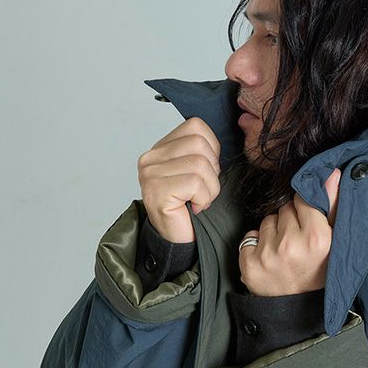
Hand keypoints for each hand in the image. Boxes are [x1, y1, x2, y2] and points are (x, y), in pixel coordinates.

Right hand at [136, 117, 221, 243]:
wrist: (177, 242)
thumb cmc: (191, 209)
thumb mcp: (196, 173)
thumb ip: (200, 152)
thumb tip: (216, 143)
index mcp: (160, 148)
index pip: (196, 126)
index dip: (212, 150)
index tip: (205, 174)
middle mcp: (150, 158)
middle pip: (199, 143)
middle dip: (213, 171)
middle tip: (202, 191)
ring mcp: (150, 174)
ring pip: (200, 164)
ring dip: (210, 188)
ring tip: (199, 201)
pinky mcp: (156, 191)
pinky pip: (196, 183)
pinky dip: (203, 198)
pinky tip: (194, 208)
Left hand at [238, 168, 341, 295]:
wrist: (298, 310)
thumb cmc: (319, 273)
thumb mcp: (335, 242)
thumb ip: (333, 205)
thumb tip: (332, 172)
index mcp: (317, 238)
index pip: (302, 199)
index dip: (305, 211)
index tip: (309, 227)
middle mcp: (291, 245)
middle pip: (283, 209)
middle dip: (289, 221)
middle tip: (298, 244)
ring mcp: (268, 255)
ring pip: (266, 221)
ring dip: (273, 232)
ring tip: (284, 252)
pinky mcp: (249, 264)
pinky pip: (249, 237)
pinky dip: (256, 245)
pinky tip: (269, 259)